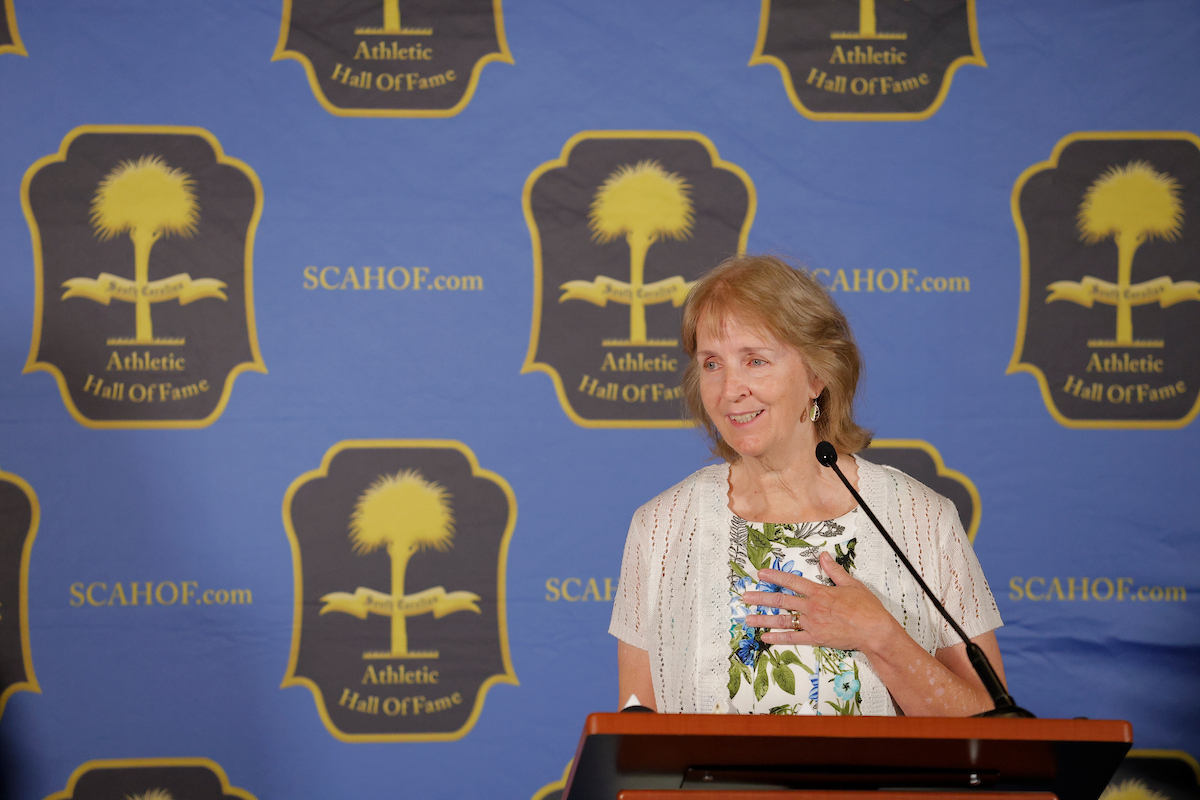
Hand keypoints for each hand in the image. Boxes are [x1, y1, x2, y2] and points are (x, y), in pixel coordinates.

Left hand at [742, 552, 900, 653]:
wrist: (875, 631)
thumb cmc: (866, 608)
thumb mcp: (851, 583)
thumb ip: (834, 570)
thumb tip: (823, 556)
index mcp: (820, 592)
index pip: (792, 582)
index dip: (775, 577)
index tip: (760, 574)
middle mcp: (812, 607)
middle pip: (781, 601)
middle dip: (761, 598)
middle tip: (745, 597)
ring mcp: (812, 624)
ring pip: (783, 620)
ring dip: (764, 619)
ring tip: (748, 619)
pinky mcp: (816, 638)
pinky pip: (793, 639)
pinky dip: (778, 638)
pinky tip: (765, 638)